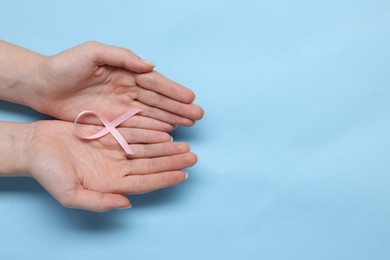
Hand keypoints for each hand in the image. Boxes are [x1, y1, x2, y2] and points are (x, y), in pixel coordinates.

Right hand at [24, 120, 196, 211]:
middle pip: (150, 165)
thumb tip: (125, 205)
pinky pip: (135, 133)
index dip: (164, 179)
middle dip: (171, 162)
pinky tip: (165, 131)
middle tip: (192, 157)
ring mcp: (115, 150)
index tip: (182, 175)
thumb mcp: (70, 194)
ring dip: (165, 147)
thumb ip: (99, 202)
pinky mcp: (110, 134)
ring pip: (146, 149)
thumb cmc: (48, 172)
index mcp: (110, 183)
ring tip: (184, 145)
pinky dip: (150, 132)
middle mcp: (116, 168)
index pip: (144, 182)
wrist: (34, 147)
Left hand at [32, 41, 203, 130]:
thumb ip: (122, 57)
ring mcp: (121, 107)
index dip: (173, 90)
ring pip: (152, 114)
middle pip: (158, 100)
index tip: (190, 98)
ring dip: (171, 119)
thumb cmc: (65, 65)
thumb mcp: (93, 52)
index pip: (154, 83)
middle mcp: (127, 90)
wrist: (42, 86)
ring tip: (189, 125)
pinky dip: (153, 130)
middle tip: (197, 115)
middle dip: (179, 107)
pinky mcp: (112, 121)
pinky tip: (168, 133)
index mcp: (125, 72)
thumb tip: (150, 66)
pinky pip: (138, 126)